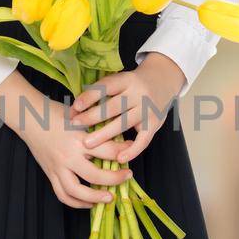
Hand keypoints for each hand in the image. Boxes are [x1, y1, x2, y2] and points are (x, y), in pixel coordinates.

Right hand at [16, 95, 133, 210]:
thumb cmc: (55, 113)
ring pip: (77, 191)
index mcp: (78, 139)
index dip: (122, 152)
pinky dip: (76, 202)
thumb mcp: (79, 116)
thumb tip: (118, 136)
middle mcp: (68, 156)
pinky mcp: (50, 174)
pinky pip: (63, 194)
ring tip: (109, 198)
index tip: (131, 150)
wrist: (29, 118)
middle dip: (114, 179)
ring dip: (95, 197)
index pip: (106, 150)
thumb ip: (96, 127)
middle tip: (127, 177)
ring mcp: (57, 168)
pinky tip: (88, 203)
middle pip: (95, 176)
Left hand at [68, 55, 183, 164]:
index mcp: (126, 80)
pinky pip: (143, 140)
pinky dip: (132, 150)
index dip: (90, 96)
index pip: (106, 87)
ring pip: (123, 123)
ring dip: (104, 134)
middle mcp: (138, 93)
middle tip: (74, 125)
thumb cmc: (133, 85)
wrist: (164, 81)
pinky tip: (119, 159)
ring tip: (87, 144)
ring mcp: (147, 109)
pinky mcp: (155, 123)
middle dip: (92, 116)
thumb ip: (102, 92)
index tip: (75, 106)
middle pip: (112, 106)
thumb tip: (75, 108)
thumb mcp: (120, 81)